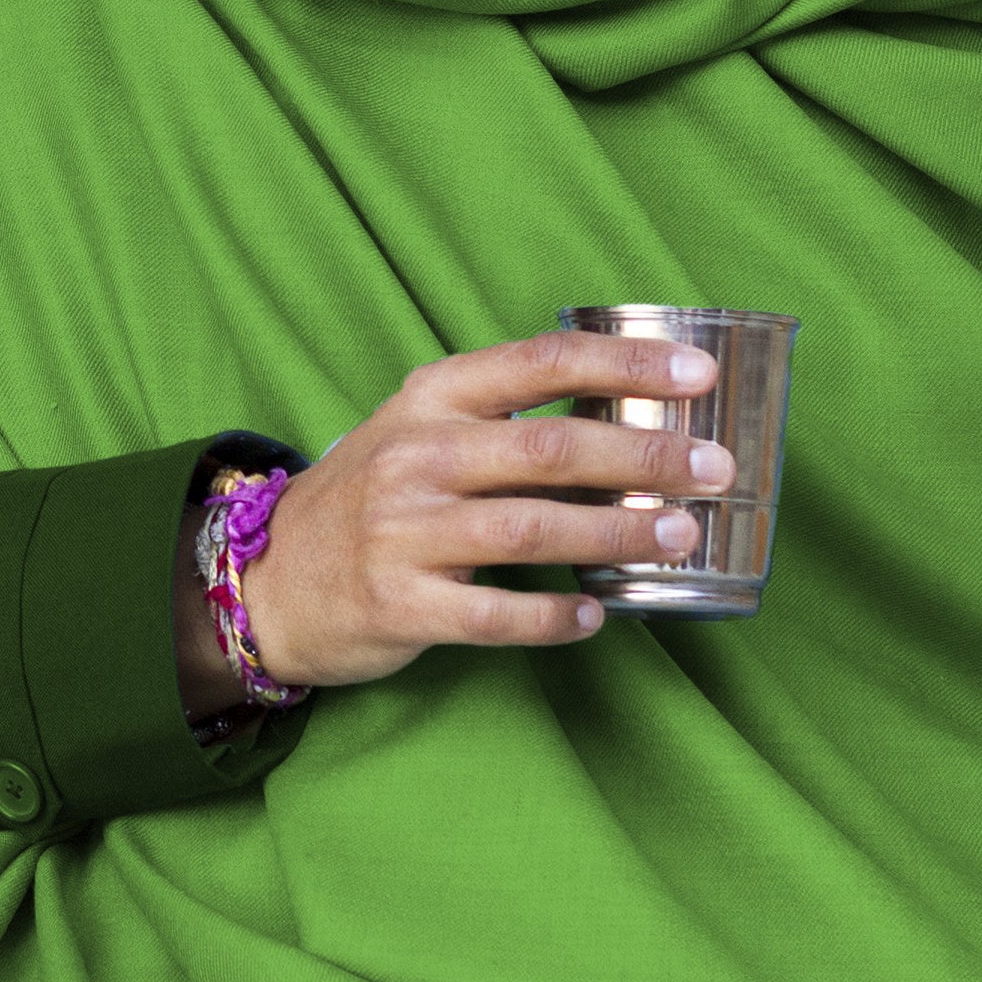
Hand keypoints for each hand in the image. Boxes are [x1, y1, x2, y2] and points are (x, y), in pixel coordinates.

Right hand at [177, 331, 734, 715]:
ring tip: (680, 537)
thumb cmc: (371, 500)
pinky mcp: (399, 605)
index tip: (696, 371)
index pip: (539, 363)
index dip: (625, 363)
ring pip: (529, 530)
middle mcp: (415, 457)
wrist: (267, 578)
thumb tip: (632, 421)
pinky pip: (493, 615)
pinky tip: (596, 616)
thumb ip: (503, 421)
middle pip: (548, 449)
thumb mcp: (419, 432)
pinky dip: (552, 618)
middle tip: (715, 468)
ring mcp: (402, 533)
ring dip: (616, 534)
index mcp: (430, 399)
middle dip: (644, 457)